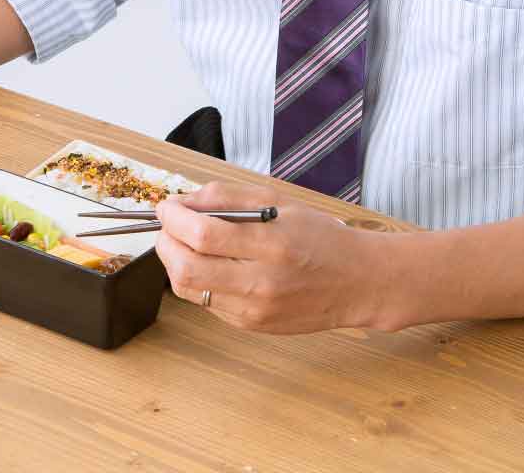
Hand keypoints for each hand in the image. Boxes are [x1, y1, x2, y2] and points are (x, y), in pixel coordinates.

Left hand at [152, 181, 383, 333]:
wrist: (358, 282)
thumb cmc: (321, 237)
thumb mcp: (278, 202)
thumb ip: (227, 198)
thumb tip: (182, 203)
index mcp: (271, 244)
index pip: (203, 234)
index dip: (173, 218)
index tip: (167, 206)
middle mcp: (261, 283)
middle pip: (186, 267)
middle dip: (165, 242)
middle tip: (169, 226)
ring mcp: (254, 310)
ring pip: (188, 289)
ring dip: (174, 262)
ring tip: (184, 243)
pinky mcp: (250, 325)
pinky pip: (206, 302)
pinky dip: (197, 280)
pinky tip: (211, 264)